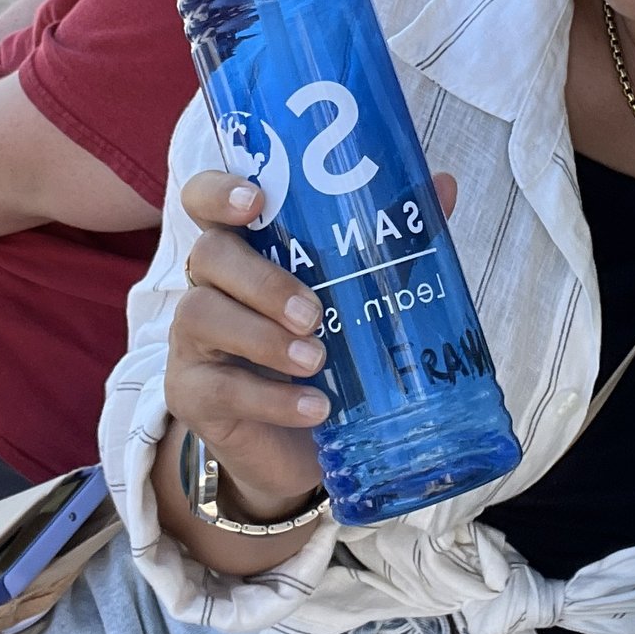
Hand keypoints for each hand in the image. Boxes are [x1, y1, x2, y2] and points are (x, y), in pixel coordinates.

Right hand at [165, 169, 457, 520]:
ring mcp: (192, 341)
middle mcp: (208, 285)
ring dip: (262, 337)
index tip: (256, 201)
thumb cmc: (327, 354)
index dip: (220, 191)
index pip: (205, 199)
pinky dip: (272, 398)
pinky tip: (315, 407)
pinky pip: (220, 388)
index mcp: (243, 249)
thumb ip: (391, 245)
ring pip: (200, 315)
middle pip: (209, 254)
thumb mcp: (361, 297)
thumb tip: (442, 185)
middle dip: (261, 279)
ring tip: (317, 359)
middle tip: (313, 312)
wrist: (302, 447)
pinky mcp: (192, 395)